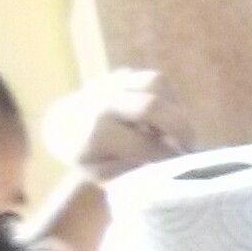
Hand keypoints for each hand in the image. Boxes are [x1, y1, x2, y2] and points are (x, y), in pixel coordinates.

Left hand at [39, 69, 193, 182]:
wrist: (63, 127)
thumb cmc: (90, 160)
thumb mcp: (106, 176)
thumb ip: (133, 173)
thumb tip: (167, 168)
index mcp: (96, 134)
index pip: (144, 145)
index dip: (168, 160)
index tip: (179, 170)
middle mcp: (103, 102)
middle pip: (153, 105)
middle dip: (181, 129)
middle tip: (188, 148)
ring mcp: (111, 82)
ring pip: (156, 83)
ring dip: (174, 109)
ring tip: (174, 130)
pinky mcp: (122, 74)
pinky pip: (155, 81)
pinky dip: (168, 100)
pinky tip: (162, 119)